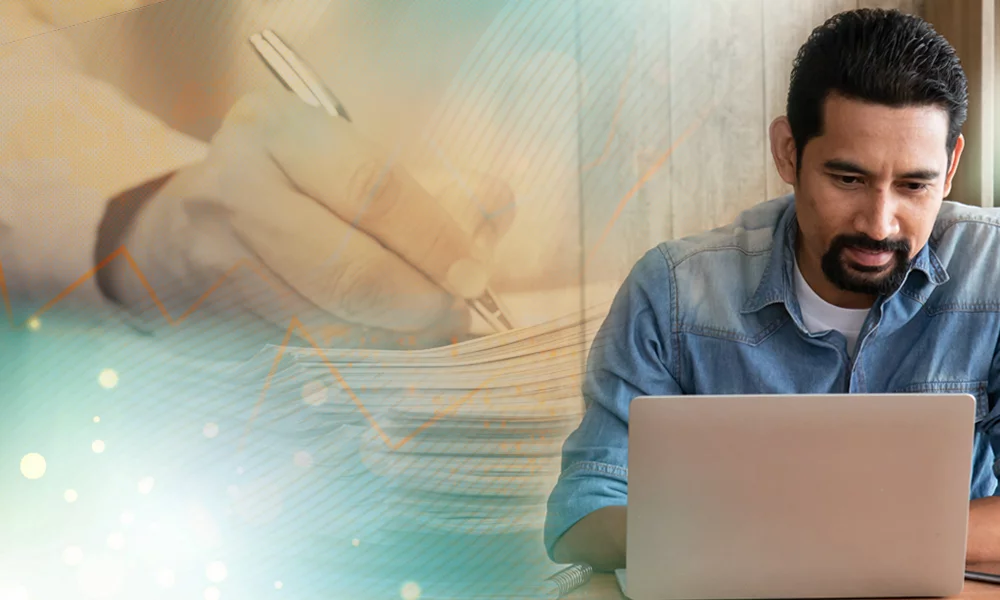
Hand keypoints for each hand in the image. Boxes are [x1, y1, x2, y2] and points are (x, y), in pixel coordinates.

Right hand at [107, 89, 515, 347]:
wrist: (183, 229)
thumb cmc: (293, 187)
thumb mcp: (354, 162)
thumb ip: (432, 185)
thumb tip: (495, 213)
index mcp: (276, 131)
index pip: (373, 189)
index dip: (433, 240)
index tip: (474, 275)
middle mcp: (236, 191)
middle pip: (348, 270)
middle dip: (417, 303)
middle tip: (455, 313)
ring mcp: (217, 263)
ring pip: (329, 325)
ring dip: (393, 339)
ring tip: (427, 328)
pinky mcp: (214, 322)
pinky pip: (306, 352)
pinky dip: (359, 356)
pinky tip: (383, 344)